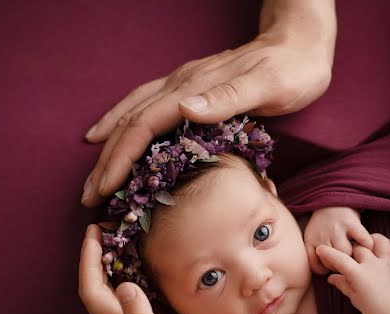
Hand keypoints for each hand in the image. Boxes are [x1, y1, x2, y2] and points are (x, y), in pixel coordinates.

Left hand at [78, 225, 196, 313]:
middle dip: (93, 257)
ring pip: (105, 293)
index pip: (92, 285)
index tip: (94, 231)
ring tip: (115, 246)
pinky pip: (119, 300)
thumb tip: (126, 284)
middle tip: (102, 231)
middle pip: (94, 286)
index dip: (89, 258)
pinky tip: (133, 277)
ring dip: (105, 268)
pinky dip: (120, 282)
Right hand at [81, 27, 334, 206]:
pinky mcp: (192, 88)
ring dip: (112, 145)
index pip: (145, 125)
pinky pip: (146, 106)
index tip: (105, 188)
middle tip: (89, 196)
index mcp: (195, 89)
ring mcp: (185, 84)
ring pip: (134, 113)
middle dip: (108, 160)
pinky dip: (124, 122)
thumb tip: (184, 109)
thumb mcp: (268, 86)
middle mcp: (182, 85)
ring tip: (95, 174)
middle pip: (131, 122)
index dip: (122, 158)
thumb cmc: (292, 70)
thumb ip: (228, 98)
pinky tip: (116, 133)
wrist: (300, 41)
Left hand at [304, 207, 374, 274]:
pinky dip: (367, 245)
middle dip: (342, 266)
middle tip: (350, 263)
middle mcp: (322, 235)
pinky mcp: (351, 222)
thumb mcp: (313, 238)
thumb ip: (315, 256)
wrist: (333, 198)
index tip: (335, 267)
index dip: (327, 271)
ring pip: (346, 254)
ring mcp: (336, 229)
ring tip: (359, 256)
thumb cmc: (324, 225)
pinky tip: (369, 246)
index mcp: (311, 241)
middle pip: (333, 263)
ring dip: (354, 257)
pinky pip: (362, 240)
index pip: (317, 267)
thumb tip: (329, 278)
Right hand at [315, 233, 389, 313]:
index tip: (320, 250)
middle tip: (348, 256)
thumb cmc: (372, 309)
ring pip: (377, 240)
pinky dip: (387, 244)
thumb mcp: (354, 297)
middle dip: (350, 250)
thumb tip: (331, 277)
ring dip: (370, 241)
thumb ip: (342, 284)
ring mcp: (386, 262)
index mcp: (359, 275)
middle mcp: (372, 265)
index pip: (339, 259)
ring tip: (367, 247)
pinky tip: (381, 250)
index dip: (328, 253)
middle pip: (357, 248)